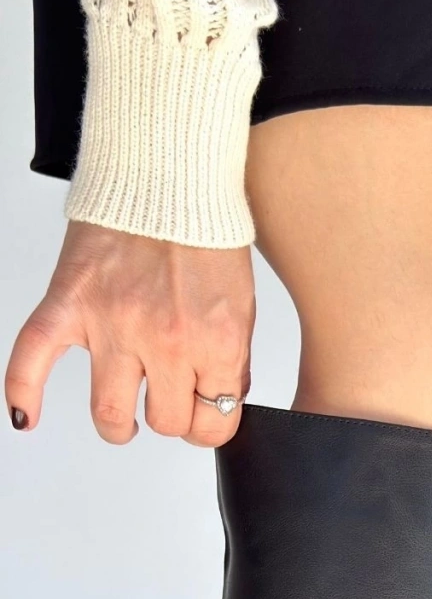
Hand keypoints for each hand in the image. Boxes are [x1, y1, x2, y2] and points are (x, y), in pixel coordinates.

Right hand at [5, 220, 254, 447]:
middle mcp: (165, 340)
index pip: (213, 422)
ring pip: (110, 413)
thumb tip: (218, 401)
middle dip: (169, 418)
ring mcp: (113, 325)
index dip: (209, 425)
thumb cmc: (206, 234)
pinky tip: (28, 415)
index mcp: (215, 341)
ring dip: (118, 424)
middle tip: (166, 404)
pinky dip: (24, 391)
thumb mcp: (241, 306)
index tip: (202, 415)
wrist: (166, 173)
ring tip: (123, 420)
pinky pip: (34, 358)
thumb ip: (229, 359)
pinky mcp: (70, 304)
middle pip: (164, 422)